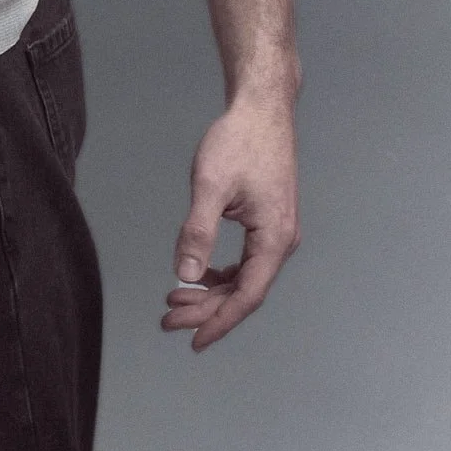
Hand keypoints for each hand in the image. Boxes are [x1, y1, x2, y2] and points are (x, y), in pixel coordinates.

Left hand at [162, 92, 300, 351]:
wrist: (262, 108)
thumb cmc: (238, 141)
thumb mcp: (211, 186)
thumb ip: (198, 232)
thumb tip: (185, 275)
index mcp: (274, 239)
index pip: (247, 296)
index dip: (219, 322)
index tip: (192, 342)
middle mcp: (282, 241)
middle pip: (244, 291)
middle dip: (206, 309)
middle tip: (168, 318)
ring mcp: (277, 232)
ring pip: (245, 277)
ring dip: (212, 293)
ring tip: (175, 300)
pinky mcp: (269, 221)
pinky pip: (247, 261)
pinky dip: (222, 273)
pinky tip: (199, 275)